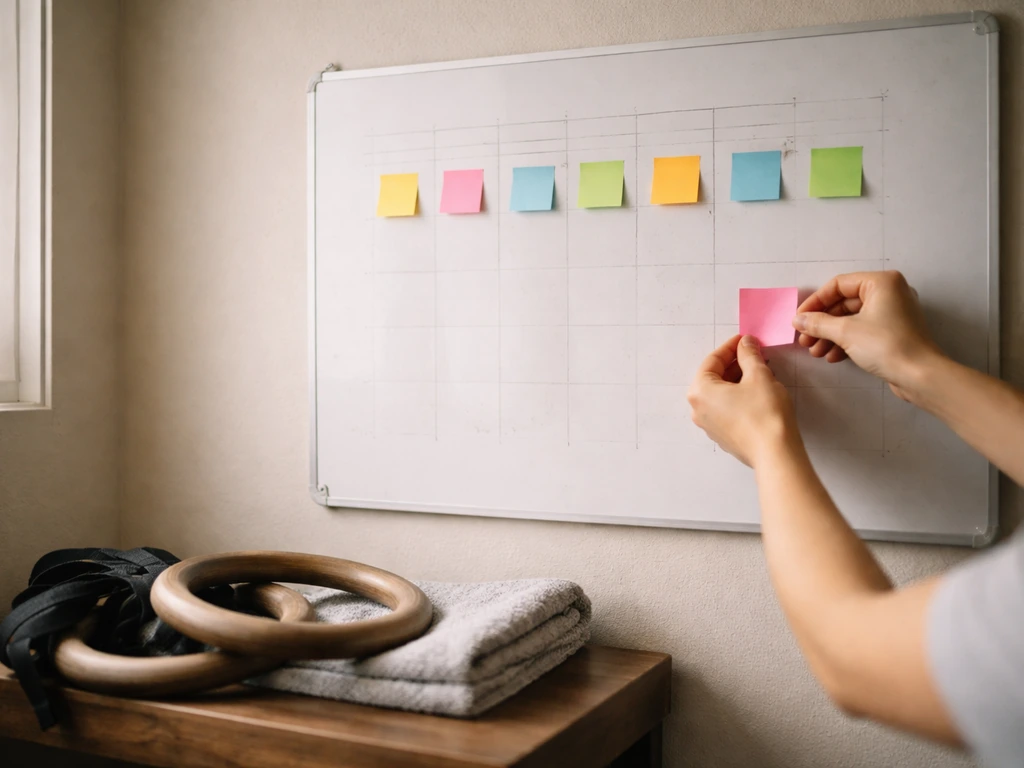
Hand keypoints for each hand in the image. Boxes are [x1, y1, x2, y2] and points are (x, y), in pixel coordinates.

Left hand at [687, 334, 799, 467]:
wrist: (775, 453)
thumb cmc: (764, 413)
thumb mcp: (759, 375)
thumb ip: (749, 355)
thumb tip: (745, 344)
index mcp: (700, 391)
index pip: (713, 360)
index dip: (731, 347)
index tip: (745, 340)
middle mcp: (698, 410)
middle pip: (715, 378)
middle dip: (736, 364)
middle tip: (755, 355)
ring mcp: (709, 426)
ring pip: (721, 395)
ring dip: (738, 381)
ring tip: (760, 372)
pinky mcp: (723, 437)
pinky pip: (727, 410)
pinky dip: (739, 397)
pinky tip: (758, 393)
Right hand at [792, 271, 941, 400]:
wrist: (920, 375)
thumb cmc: (886, 345)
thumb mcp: (845, 332)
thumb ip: (818, 323)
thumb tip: (797, 320)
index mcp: (880, 282)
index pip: (838, 285)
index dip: (815, 303)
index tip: (799, 320)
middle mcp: (888, 292)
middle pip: (844, 303)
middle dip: (822, 323)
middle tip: (805, 339)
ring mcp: (892, 313)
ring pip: (852, 319)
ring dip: (831, 335)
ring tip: (816, 352)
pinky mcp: (893, 331)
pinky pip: (863, 330)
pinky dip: (846, 341)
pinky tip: (833, 356)